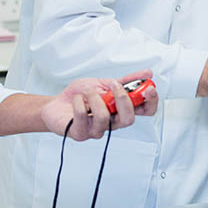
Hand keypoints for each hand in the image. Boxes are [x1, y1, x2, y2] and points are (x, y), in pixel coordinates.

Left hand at [41, 69, 157, 140]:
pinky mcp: (81, 134)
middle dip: (123, 100)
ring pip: (105, 118)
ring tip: (87, 91)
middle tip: (113, 86)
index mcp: (121, 110)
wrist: (56, 104)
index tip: (148, 88)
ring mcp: (97, 130)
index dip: (151, 102)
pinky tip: (77, 99)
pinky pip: (83, 117)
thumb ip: (126, 81)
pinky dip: (79, 102)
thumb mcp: (104, 83)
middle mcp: (112, 122)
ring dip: (95, 98)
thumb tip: (148, 73)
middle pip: (129, 119)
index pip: (145, 111)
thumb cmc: (81, 96)